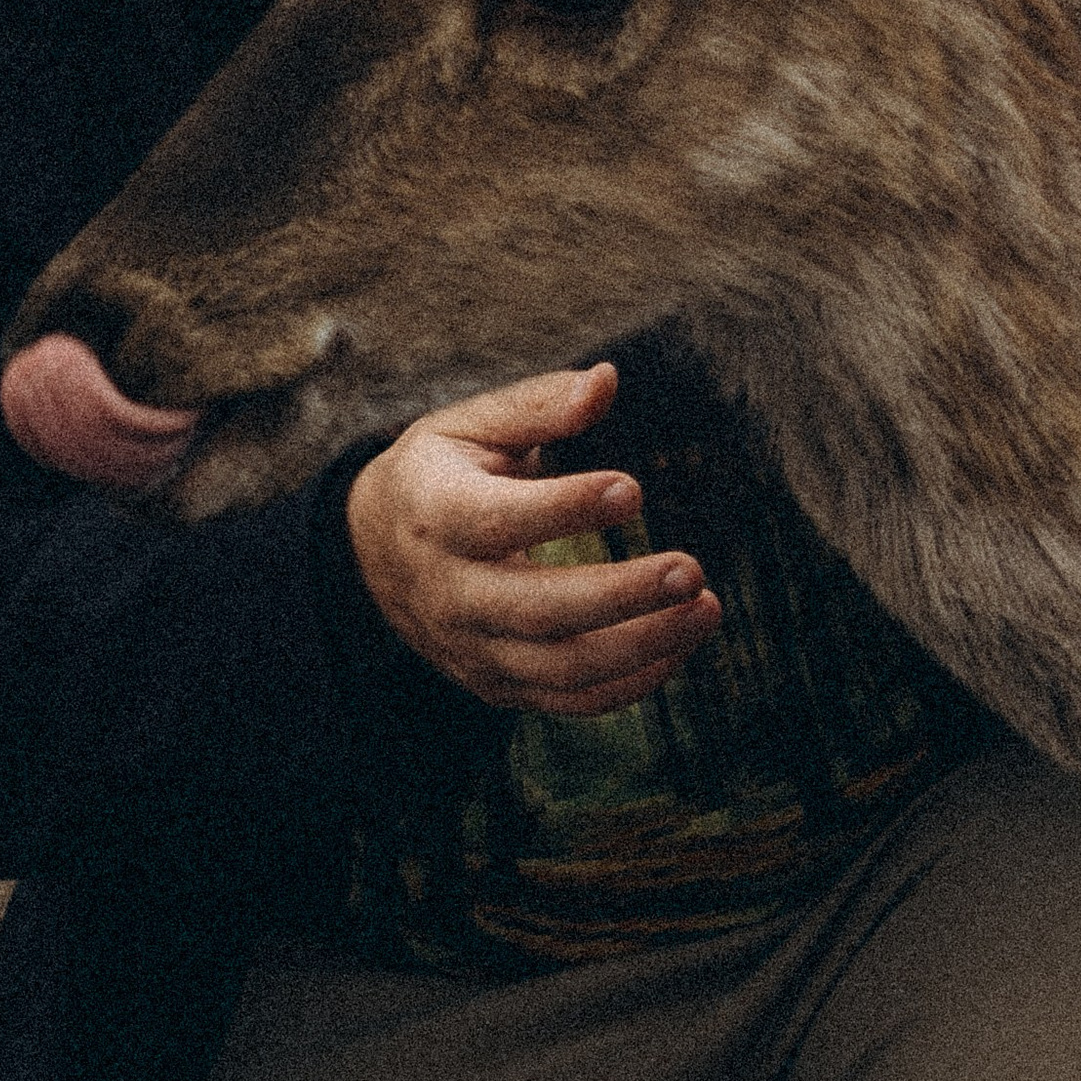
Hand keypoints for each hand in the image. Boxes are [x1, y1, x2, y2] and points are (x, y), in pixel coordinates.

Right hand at [346, 363, 721, 714]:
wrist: (374, 552)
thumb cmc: (441, 471)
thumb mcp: (470, 424)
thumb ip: (537, 406)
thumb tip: (606, 380)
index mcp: (435, 515)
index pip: (496, 523)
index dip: (563, 510)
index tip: (632, 488)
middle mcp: (449, 594)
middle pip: (536, 610)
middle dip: (620, 595)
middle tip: (692, 569)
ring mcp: (472, 649)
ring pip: (560, 667)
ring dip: (641, 646)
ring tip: (706, 609)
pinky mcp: (497, 683)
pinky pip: (567, 700)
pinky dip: (630, 684)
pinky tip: (681, 645)